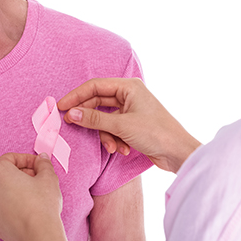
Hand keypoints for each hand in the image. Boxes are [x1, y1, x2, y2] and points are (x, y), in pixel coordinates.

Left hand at [0, 153, 62, 240]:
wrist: (39, 235)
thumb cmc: (42, 204)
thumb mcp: (48, 177)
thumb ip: (43, 164)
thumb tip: (41, 159)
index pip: (10, 158)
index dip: (27, 160)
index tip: (37, 166)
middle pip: (3, 175)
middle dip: (19, 175)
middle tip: (36, 180)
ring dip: (12, 192)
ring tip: (30, 198)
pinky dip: (8, 208)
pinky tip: (23, 212)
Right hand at [57, 77, 200, 172]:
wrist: (179, 154)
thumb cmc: (156, 133)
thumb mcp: (121, 126)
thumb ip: (94, 119)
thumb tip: (71, 113)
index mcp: (129, 87)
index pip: (95, 86)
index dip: (76, 96)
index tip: (61, 107)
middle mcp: (129, 95)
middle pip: (98, 102)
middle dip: (89, 117)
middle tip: (73, 125)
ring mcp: (131, 109)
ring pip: (105, 118)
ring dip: (105, 134)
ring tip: (112, 146)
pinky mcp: (132, 124)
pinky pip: (113, 128)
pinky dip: (114, 139)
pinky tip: (123, 149)